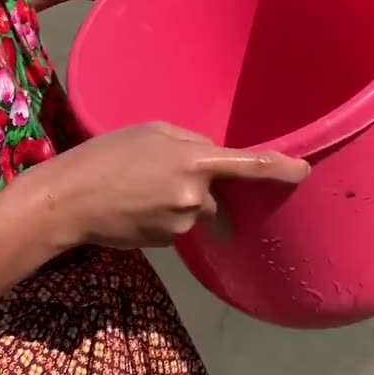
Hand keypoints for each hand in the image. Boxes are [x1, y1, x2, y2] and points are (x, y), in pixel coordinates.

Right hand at [22, 122, 309, 248]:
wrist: (69, 200)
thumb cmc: (105, 156)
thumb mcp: (150, 131)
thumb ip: (190, 142)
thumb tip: (213, 158)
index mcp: (194, 161)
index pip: (251, 165)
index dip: (282, 168)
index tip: (304, 171)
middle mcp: (195, 196)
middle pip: (214, 191)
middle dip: (197, 183)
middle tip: (156, 172)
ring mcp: (181, 224)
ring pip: (194, 209)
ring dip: (176, 199)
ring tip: (137, 188)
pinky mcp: (166, 242)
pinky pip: (175, 225)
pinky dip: (161, 216)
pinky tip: (133, 206)